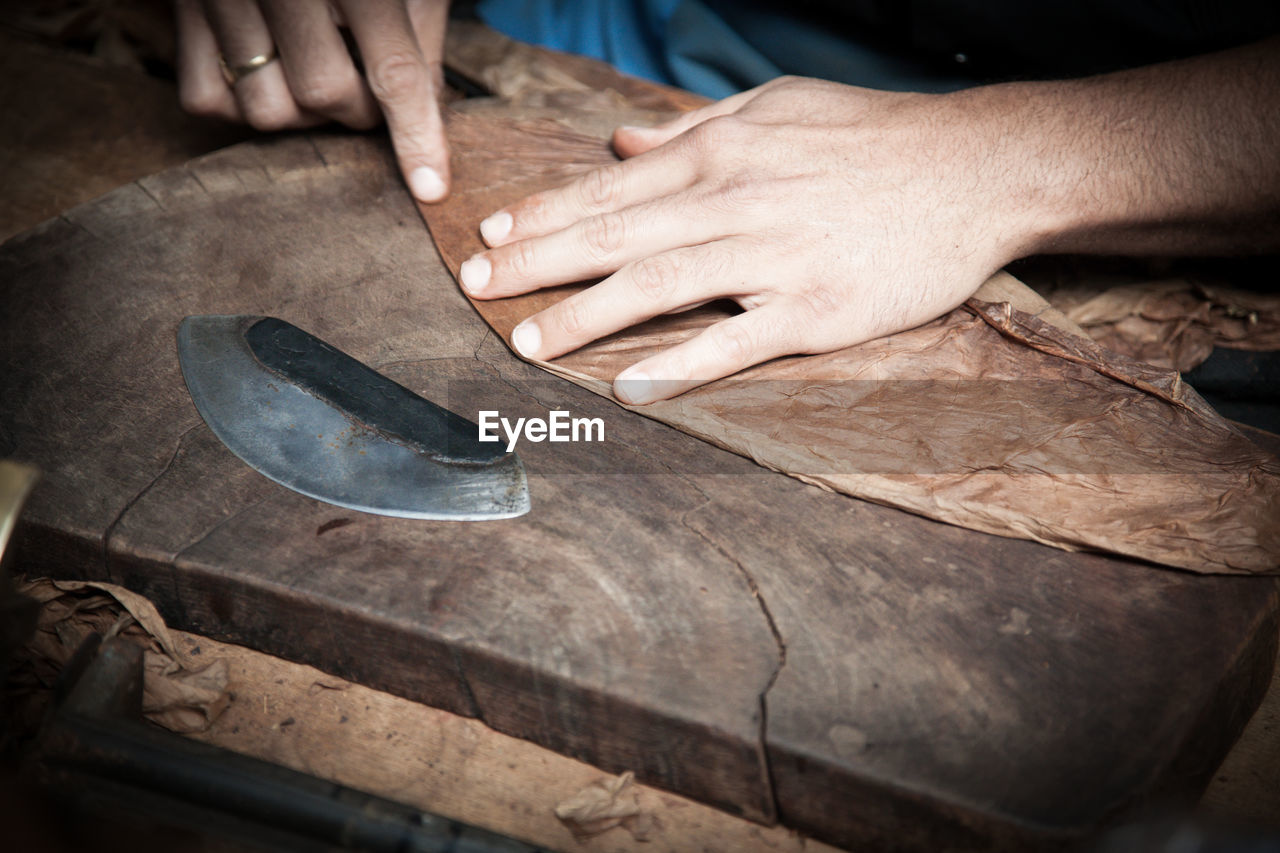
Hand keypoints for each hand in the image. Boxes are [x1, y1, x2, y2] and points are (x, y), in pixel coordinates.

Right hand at [175, 0, 451, 200]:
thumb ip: (420, 31)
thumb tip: (433, 110)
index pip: (393, 70)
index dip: (417, 135)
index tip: (430, 188)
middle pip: (325, 95)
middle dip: (356, 112)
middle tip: (365, 91)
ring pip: (267, 109)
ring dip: (303, 114)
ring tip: (317, 74)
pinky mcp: (181, 8)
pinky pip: (207, 99)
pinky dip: (242, 105)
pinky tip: (269, 74)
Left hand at [458, 77, 1035, 403]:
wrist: (978, 168)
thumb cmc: (874, 137)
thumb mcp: (779, 107)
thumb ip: (695, 129)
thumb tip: (623, 141)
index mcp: (723, 151)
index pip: (612, 187)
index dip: (545, 214)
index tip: (492, 237)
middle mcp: (736, 200)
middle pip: (615, 236)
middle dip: (536, 264)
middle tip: (475, 289)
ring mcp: (775, 257)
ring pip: (659, 287)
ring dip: (586, 317)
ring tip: (528, 343)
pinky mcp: (817, 309)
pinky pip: (736, 343)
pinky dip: (682, 364)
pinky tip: (632, 385)